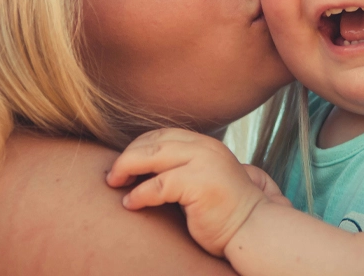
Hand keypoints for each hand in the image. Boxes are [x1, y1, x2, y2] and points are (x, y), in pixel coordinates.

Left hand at [106, 128, 288, 256]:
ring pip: (152, 155)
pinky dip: (138, 194)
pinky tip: (130, 203)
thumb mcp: (203, 177)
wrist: (251, 229)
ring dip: (127, 168)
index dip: (139, 145)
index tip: (124, 162)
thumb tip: (143, 168)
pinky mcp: (199, 183)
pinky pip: (158, 185)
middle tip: (112, 174)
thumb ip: (182, 166)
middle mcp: (204, 147)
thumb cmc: (223, 210)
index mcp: (205, 144)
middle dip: (128, 155)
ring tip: (114, 182)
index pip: (163, 134)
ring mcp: (203, 162)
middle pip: (154, 140)